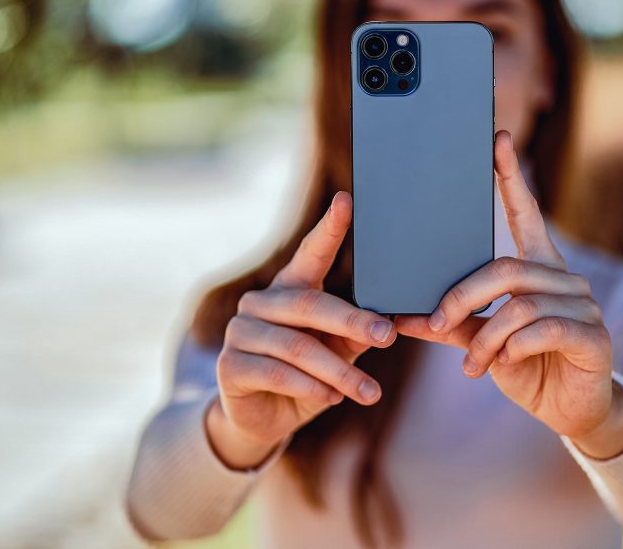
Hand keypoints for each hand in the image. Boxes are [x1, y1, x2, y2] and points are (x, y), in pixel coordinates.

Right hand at [206, 191, 396, 468]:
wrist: (264, 420)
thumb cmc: (308, 378)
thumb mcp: (338, 354)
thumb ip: (357, 335)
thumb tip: (393, 321)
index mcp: (289, 289)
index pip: (310, 253)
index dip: (329, 228)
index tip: (347, 201)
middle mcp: (260, 302)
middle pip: (311, 305)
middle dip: (353, 322)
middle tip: (387, 336)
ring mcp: (240, 331)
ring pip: (299, 346)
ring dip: (339, 372)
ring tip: (370, 391)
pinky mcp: (228, 365)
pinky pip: (277, 373)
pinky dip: (310, 388)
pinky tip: (333, 398)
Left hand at [395, 131, 622, 457]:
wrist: (572, 411)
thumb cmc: (526, 367)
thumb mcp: (482, 341)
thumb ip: (449, 324)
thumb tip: (399, 314)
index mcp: (538, 269)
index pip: (525, 213)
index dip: (511, 177)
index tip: (496, 140)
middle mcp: (564, 279)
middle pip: (505, 268)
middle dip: (462, 296)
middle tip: (435, 323)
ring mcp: (583, 305)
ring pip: (518, 306)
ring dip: (485, 338)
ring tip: (471, 364)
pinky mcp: (593, 335)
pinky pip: (542, 330)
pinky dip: (512, 349)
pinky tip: (502, 365)